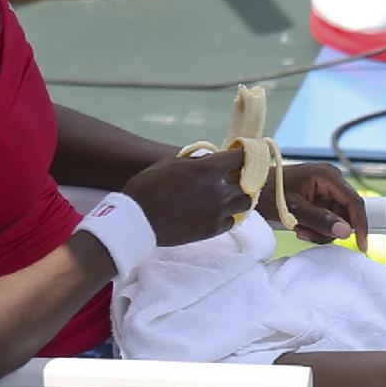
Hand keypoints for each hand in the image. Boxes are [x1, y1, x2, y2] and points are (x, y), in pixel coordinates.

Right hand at [123, 147, 250, 245]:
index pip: (240, 158)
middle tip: (233, 179)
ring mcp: (218, 211)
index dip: (242, 156)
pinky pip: (231, 221)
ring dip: (238, 198)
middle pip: (247, 182)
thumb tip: (209, 159)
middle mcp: (219, 189)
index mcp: (209, 169)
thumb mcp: (171, 163)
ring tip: (227, 198)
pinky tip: (216, 213)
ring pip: (245, 203)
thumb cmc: (148, 186)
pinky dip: (227, 216)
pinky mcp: (213, 229)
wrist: (138, 219)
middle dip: (241, 178)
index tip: (239, 158)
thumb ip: (195, 161)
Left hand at [268, 161, 362, 244]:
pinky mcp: (320, 196)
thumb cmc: (267, 193)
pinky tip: (300, 226)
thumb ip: (320, 221)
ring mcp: (326, 188)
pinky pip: (328, 217)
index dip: (360, 225)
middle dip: (329, 229)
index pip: (354, 202)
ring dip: (320, 230)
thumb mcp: (293, 210)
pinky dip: (316, 227)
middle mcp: (331, 179)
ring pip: (337, 219)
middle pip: (346, 213)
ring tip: (299, 229)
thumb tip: (346, 232)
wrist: (251, 187)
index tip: (361, 246)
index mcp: (327, 176)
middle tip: (306, 234)